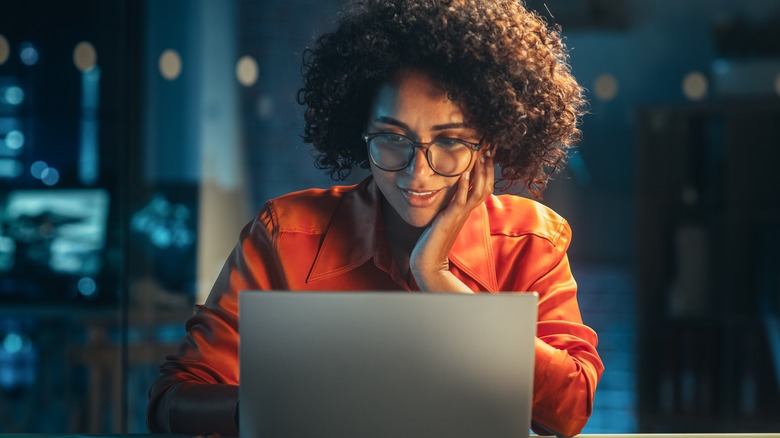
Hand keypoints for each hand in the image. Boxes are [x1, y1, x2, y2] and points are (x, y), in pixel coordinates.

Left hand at [409, 152, 494, 291]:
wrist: (428, 261)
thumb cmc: (433, 240)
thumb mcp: (444, 217)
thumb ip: (450, 205)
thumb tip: (452, 191)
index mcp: (467, 210)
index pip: (484, 186)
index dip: (488, 169)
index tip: (489, 150)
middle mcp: (467, 211)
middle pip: (486, 185)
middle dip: (489, 165)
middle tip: (491, 146)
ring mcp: (460, 215)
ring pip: (478, 191)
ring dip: (480, 172)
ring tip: (481, 154)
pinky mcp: (450, 219)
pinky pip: (460, 201)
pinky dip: (463, 185)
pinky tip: (464, 172)